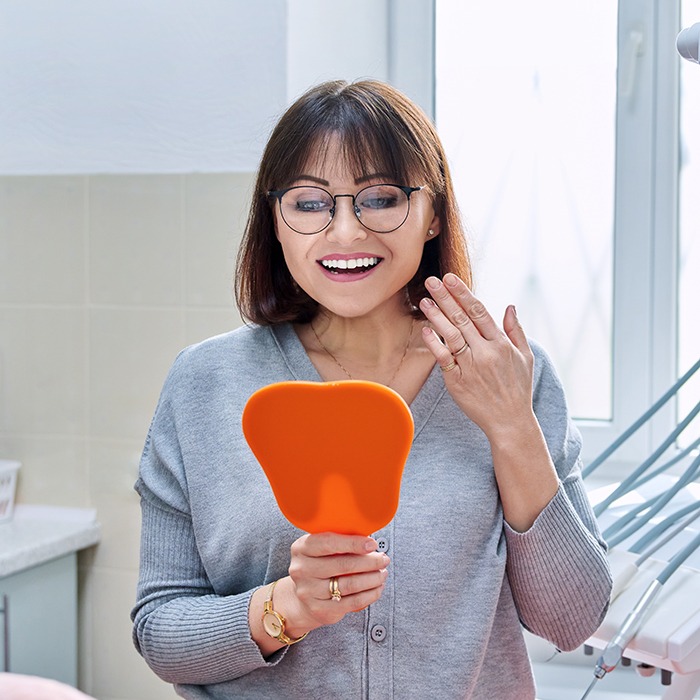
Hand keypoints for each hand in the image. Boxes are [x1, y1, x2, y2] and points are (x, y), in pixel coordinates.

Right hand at [280, 532, 389, 635]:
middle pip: (343, 564)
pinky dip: (370, 594)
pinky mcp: (319, 609)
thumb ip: (340, 541)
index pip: (328, 542)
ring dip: (373, 578)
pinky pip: (352, 602)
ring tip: (382, 573)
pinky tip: (378, 587)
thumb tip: (370, 540)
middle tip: (384, 559)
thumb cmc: (320, 565)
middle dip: (370, 561)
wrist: (302, 598)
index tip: (372, 544)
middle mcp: (301, 569)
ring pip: (350, 584)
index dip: (353, 543)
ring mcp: (308, 591)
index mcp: (301, 548)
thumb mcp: (322, 548)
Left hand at [419, 273, 535, 441]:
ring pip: (451, 335)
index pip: (479, 311)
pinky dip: (434, 344)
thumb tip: (510, 306)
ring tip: (424, 300)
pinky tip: (426, 330)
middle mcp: (486, 352)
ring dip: (436, 316)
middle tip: (432, 281)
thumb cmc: (518, 389)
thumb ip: (515, 331)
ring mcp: (471, 366)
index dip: (463, 293)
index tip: (450, 279)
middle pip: (462, 319)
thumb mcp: (526, 357)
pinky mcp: (458, 381)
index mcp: (501, 343)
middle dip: (446, 298)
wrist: (509, 421)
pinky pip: (443, 358)